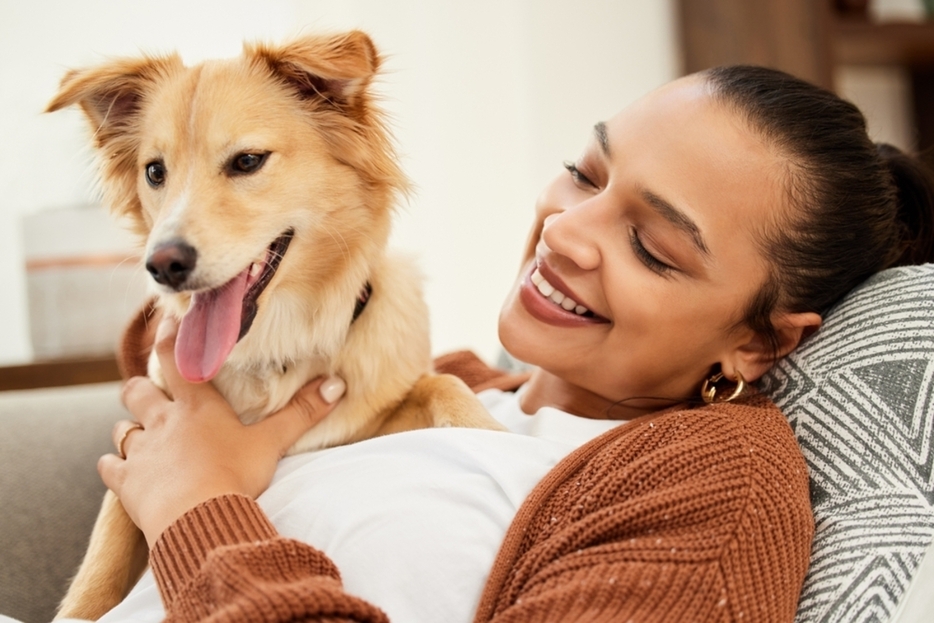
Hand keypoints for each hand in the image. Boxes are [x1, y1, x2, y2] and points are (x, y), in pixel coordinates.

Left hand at [98, 316, 345, 546]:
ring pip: (123, 428)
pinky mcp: (127, 483)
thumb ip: (303, 412)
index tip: (168, 322)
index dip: (171, 338)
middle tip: (148, 388)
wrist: (200, 519)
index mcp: (197, 406)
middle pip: (139, 392)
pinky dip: (113, 466)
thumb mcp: (272, 443)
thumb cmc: (236, 476)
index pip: (178, 359)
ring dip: (130, 428)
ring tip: (138, 432)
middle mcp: (163, 422)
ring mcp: (141, 452)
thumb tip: (337, 384)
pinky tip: (118, 469)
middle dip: (142, 388)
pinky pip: (110, 467)